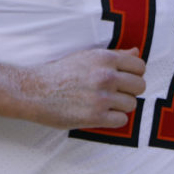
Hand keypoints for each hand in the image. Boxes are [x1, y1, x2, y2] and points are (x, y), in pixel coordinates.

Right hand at [17, 47, 145, 129]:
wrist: (34, 91)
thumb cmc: (60, 73)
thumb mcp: (87, 57)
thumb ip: (114, 56)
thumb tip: (136, 53)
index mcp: (105, 58)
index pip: (140, 67)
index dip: (134, 74)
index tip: (124, 80)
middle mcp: (106, 76)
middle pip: (140, 86)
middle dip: (130, 91)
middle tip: (115, 93)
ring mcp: (101, 97)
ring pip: (132, 104)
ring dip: (121, 106)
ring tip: (105, 104)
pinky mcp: (95, 116)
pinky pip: (122, 120)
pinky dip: (113, 119)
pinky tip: (101, 114)